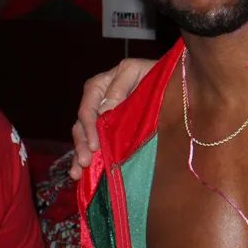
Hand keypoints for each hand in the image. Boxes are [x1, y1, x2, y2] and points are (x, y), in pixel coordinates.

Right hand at [71, 59, 156, 176]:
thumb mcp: (136, 71)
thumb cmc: (153, 72)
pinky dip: (85, 159)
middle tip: (86, 162)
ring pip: (83, 138)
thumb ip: (119, 86)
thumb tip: (103, 110)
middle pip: (82, 126)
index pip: (87, 108)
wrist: (169, 80)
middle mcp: (95, 103)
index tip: (96, 145)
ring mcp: (100, 119)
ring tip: (78, 173)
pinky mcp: (108, 131)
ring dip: (79, 155)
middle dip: (82, 145)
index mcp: (98, 86)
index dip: (89, 127)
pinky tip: (80, 176)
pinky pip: (93, 144)